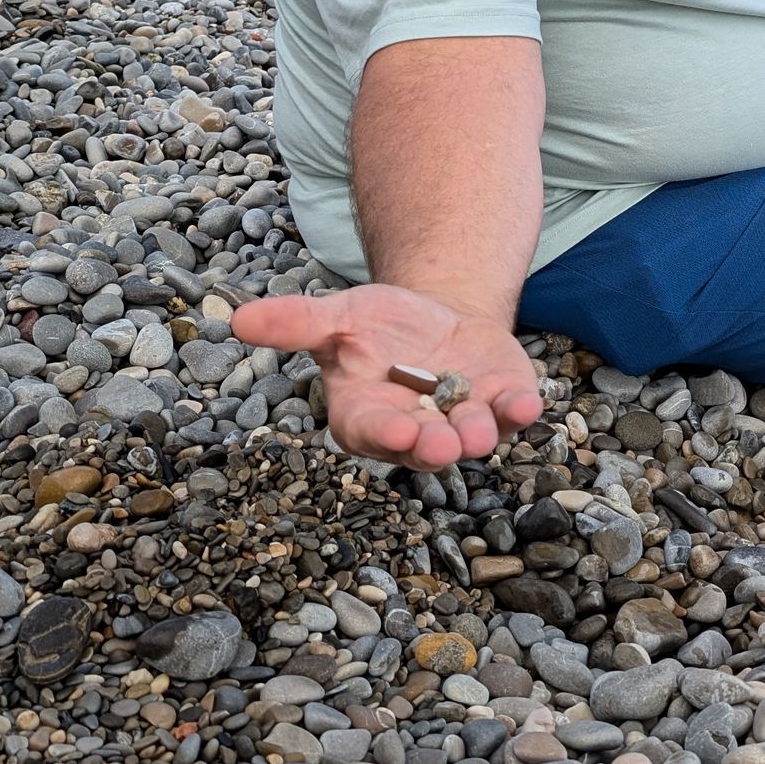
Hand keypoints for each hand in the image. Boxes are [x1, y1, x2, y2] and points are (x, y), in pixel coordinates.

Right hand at [233, 283, 543, 468]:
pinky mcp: (502, 405)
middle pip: (423, 446)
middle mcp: (417, 432)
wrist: (438, 316)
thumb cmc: (378, 327)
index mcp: (368, 418)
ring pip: (471, 437)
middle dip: (433, 446)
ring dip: (477, 434)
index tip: (397, 431)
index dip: (385, 433)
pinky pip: (513, 415)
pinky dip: (521, 410)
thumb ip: (297, 323)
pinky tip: (527, 402)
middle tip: (442, 444)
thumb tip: (237, 318)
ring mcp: (463, 422)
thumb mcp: (338, 317)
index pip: (372, 432)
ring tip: (478, 428)